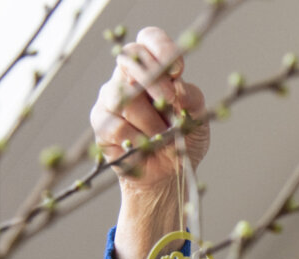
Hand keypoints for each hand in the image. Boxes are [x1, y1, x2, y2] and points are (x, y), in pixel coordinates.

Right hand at [90, 27, 208, 189]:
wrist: (170, 177)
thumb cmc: (182, 142)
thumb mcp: (197, 119)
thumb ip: (192, 99)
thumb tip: (177, 86)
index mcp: (154, 70)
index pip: (148, 40)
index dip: (160, 47)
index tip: (178, 70)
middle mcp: (128, 78)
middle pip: (130, 58)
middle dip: (153, 80)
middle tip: (170, 103)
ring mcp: (110, 99)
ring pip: (125, 96)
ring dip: (151, 121)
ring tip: (162, 137)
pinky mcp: (101, 123)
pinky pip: (117, 125)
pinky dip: (138, 140)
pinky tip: (146, 147)